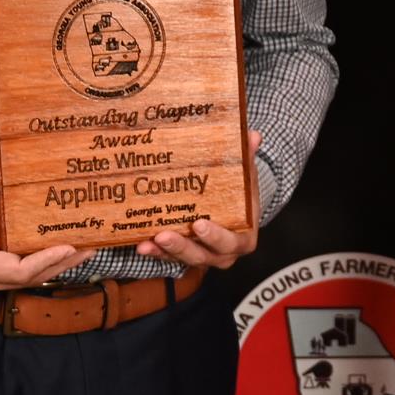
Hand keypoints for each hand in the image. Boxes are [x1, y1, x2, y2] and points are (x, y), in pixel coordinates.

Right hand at [0, 137, 81, 296]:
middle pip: (28, 280)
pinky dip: (34, 267)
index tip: (72, 245)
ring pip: (21, 282)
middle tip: (92, 246)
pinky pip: (10, 277)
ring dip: (50, 267)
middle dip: (60, 264)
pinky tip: (51, 252)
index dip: (48, 259)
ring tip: (80, 249)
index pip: (19, 271)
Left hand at [135, 129, 263, 267]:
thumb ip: (248, 157)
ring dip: (164, 251)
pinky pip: (168, 257)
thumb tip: (253, 135)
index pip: (230, 241)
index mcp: (242, 238)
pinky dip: (156, 252)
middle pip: (202, 255)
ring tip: (147, 242)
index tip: (199, 224)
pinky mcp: (183, 255)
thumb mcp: (246, 177)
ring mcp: (202, 256)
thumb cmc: (240, 196)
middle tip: (164, 235)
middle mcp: (222, 253)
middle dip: (182, 246)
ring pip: (182, 258)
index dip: (215, 236)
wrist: (235, 211)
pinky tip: (142, 244)